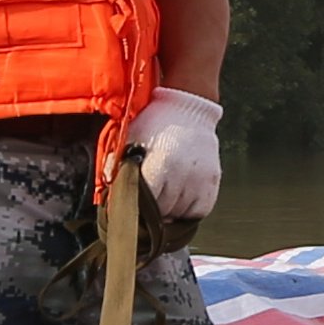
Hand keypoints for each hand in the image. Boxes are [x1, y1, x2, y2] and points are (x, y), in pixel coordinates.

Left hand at [128, 86, 225, 220]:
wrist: (187, 109)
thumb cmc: (153, 124)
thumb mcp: (129, 140)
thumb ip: (117, 168)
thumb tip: (110, 194)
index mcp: (161, 163)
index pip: (144, 203)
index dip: (133, 206)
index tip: (129, 203)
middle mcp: (184, 175)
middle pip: (161, 212)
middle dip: (150, 208)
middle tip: (144, 195)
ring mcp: (201, 181)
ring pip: (178, 215)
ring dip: (167, 210)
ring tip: (162, 191)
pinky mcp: (212, 184)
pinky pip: (198, 212)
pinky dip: (186, 210)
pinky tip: (178, 196)